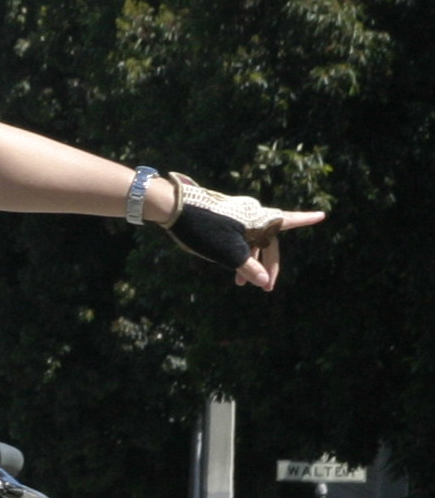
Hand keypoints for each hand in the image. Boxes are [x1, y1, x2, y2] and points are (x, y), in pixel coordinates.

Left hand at [160, 175, 326, 290]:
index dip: (306, 220)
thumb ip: (249, 268)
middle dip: (267, 265)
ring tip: (240, 284)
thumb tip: (265, 281)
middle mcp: (253, 213)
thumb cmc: (205, 230)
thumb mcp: (228, 254)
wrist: (174, 208)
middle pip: (268, 240)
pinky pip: (239, 235)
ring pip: (251, 240)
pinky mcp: (224, 214)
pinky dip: (238, 250)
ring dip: (249, 261)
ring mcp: (238, 212)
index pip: (289, 221)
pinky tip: (227, 262)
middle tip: (266, 289)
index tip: (322, 216)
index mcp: (260, 218)